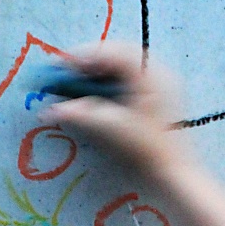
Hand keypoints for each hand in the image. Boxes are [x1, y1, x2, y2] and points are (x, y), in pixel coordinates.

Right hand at [40, 41, 191, 180]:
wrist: (174, 174)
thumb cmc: (148, 151)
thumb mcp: (111, 129)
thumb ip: (80, 115)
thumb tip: (50, 111)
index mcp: (151, 74)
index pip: (113, 51)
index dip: (84, 55)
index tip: (61, 65)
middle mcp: (159, 72)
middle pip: (119, 55)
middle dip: (90, 62)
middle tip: (66, 72)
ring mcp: (162, 83)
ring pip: (124, 66)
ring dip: (99, 72)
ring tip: (78, 84)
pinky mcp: (159, 97)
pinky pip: (131, 78)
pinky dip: (111, 82)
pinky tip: (97, 95)